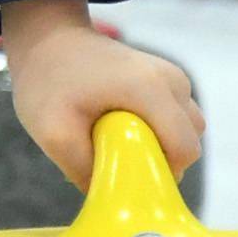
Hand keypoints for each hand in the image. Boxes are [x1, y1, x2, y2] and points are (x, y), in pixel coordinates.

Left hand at [0, 0, 203, 189]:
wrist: (49, 39)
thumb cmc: (48, 81)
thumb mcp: (53, 132)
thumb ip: (83, 170)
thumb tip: (111, 197)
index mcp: (151, 89)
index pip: (184, 151)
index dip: (159, 173)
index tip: (124, 172)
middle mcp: (173, 81)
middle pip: (189, 143)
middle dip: (157, 160)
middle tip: (114, 155)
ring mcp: (174, 78)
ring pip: (185, 132)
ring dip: (157, 145)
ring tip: (115, 138)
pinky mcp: (168, 80)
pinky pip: (175, 120)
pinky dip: (155, 131)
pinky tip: (121, 126)